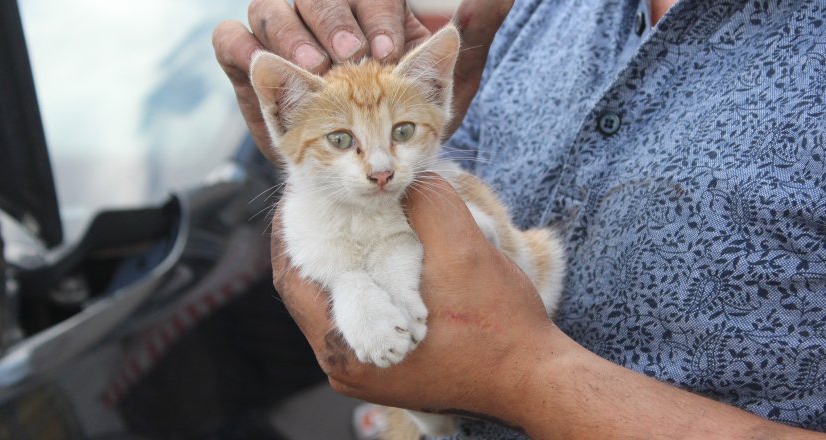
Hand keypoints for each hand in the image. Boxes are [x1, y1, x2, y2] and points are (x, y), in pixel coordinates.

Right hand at [212, 0, 513, 162]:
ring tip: (316, 69)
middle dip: (334, 20)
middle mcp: (322, 21)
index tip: (388, 49)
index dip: (376, 13)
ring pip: (270, 9)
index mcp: (366, 14)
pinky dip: (243, 48)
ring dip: (291, 32)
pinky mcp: (249, 70)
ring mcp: (282, 41)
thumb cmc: (404, 128)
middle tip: (353, 56)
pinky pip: (231, 41)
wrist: (361, 173)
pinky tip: (265, 68)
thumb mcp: (445, 86)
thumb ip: (473, 37)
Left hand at [270, 175, 557, 419]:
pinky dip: (368, 284)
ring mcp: (368, 372)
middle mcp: (347, 367)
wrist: (534, 378)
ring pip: (338, 305)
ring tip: (353, 223)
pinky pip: (362, 319)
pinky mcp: (392, 370)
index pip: (294, 280)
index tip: (297, 195)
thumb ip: (427, 204)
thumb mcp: (463, 252)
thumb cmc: (499, 327)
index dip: (290, 232)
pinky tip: (384, 257)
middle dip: (318, 245)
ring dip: (345, 264)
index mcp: (346, 347)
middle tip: (323, 202)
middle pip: (312, 293)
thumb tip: (405, 175)